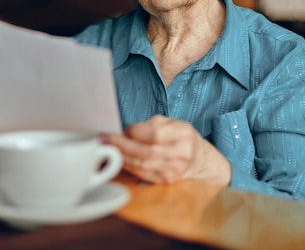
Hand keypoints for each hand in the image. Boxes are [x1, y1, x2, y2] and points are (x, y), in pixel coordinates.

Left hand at [103, 115, 230, 184]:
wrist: (199, 160)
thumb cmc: (180, 137)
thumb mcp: (172, 122)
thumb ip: (150, 125)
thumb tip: (126, 132)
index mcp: (183, 134)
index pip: (155, 134)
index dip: (136, 131)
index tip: (124, 129)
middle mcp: (181, 154)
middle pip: (146, 152)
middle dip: (122, 145)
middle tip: (105, 139)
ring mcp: (174, 170)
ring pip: (142, 165)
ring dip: (121, 156)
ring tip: (107, 148)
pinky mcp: (165, 180)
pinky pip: (141, 173)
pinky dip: (127, 165)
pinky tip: (119, 158)